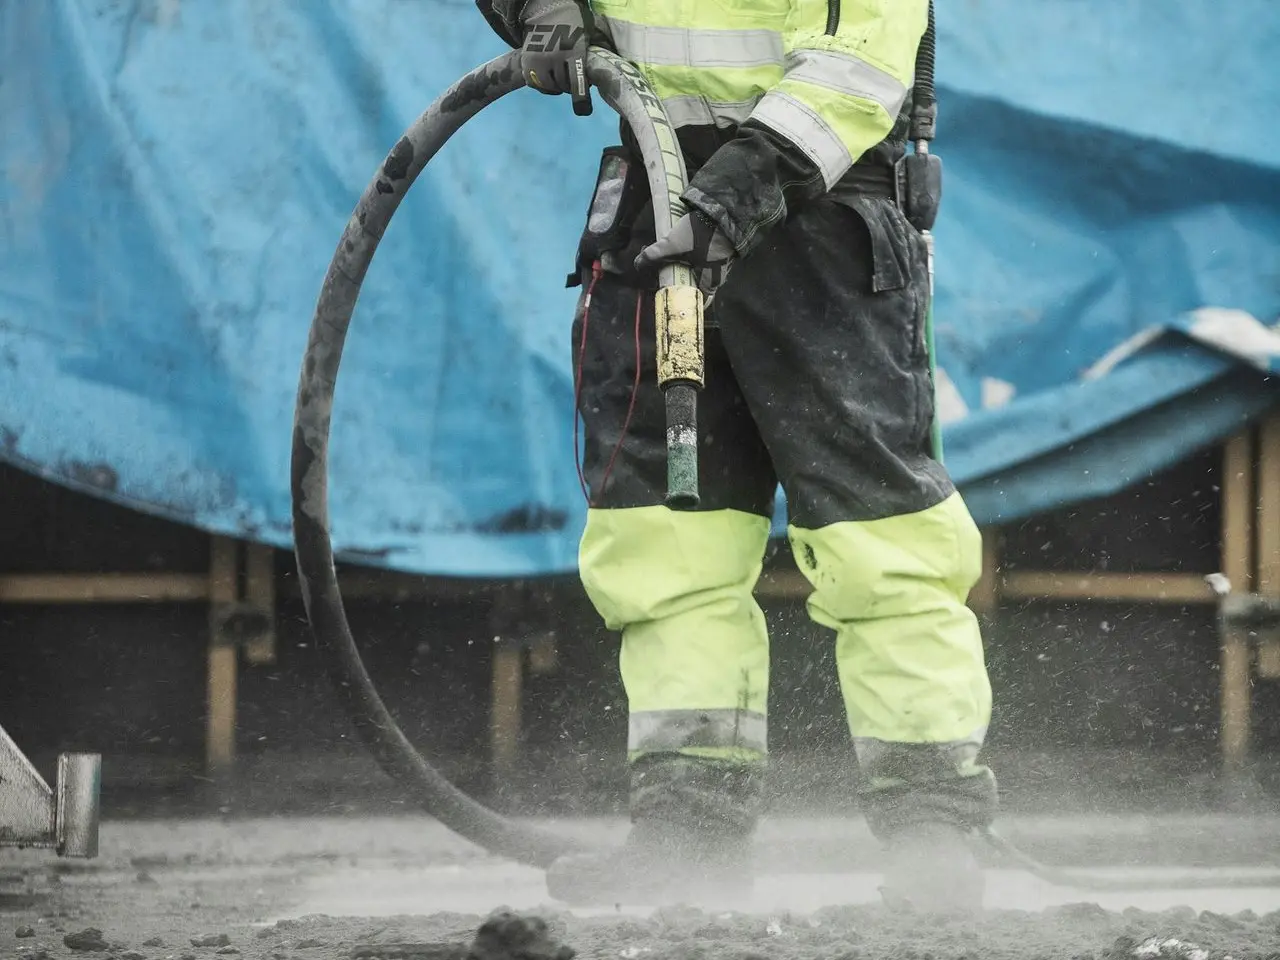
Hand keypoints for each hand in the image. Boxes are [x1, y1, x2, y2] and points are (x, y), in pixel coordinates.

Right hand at [520, 0, 593, 115]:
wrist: (548, 12)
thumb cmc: (573, 27)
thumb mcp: (586, 39)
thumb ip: (589, 60)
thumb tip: (598, 81)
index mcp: (572, 51)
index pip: (576, 80)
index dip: (580, 97)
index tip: (583, 110)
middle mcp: (553, 57)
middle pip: (563, 86)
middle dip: (570, 86)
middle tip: (572, 78)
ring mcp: (538, 61)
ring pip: (549, 87)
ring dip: (556, 86)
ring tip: (560, 76)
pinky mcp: (527, 63)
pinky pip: (536, 85)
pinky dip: (543, 85)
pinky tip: (548, 76)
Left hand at [634, 210, 736, 298]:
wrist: (722, 210)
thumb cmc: (700, 235)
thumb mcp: (672, 245)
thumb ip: (653, 255)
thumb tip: (637, 264)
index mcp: (710, 282)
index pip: (699, 301)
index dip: (686, 300)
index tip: (672, 295)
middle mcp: (719, 276)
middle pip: (699, 285)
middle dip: (683, 280)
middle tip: (667, 274)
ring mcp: (724, 262)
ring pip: (703, 270)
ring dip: (689, 266)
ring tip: (672, 258)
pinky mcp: (724, 249)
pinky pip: (708, 258)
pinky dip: (696, 256)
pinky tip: (685, 246)